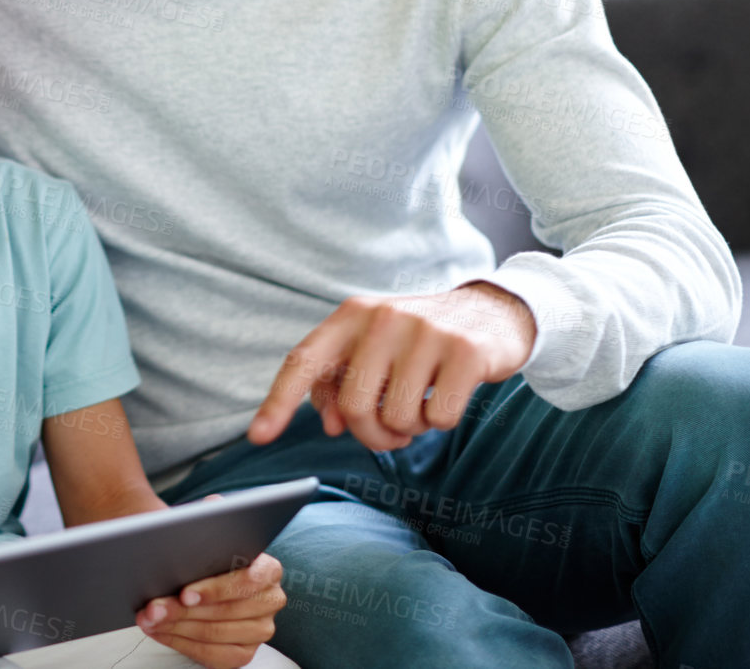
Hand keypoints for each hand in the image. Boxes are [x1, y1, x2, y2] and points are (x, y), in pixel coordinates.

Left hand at [136, 551, 284, 667]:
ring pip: (215, 632)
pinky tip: (161, 632)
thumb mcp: (213, 553)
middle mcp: (270, 600)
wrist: (216, 583)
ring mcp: (260, 629)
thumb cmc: (212, 564)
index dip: (214, 589)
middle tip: (154, 608)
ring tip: (151, 619)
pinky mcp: (245, 652)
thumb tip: (170, 562)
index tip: (184, 593)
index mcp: (269, 570)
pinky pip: (212, 654)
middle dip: (183, 610)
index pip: (248, 580)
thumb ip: (203, 556)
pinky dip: (180, 642)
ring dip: (176, 627)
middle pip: (225, 610)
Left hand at [248, 282, 536, 450]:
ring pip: (397, 417)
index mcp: (351, 315)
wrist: (491, 312)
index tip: (258, 437)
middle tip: (391, 431)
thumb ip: (342, 383)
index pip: (304, 361)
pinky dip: (441, 421)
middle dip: (372, 433)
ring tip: (421, 405)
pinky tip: (449, 395)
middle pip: (353, 406)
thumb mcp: (373, 349)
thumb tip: (333, 425)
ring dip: (409, 427)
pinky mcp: (465, 351)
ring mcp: (425, 331)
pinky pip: (438, 417)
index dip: (278, 402)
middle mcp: (382, 317)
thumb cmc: (418, 341)